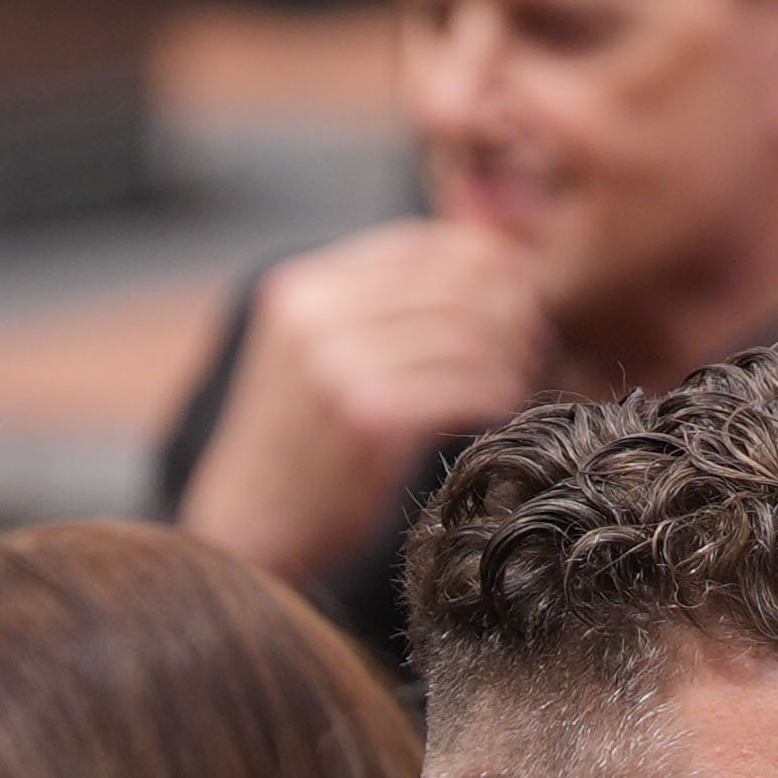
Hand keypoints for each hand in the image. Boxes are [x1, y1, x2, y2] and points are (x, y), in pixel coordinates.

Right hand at [175, 219, 549, 581]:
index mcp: (301, 289)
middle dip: (509, 305)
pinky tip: (503, 404)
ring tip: (520, 373)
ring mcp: (339, 366)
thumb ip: (369, 306)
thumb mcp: (308, 354)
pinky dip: (499, 392)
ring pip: (469, 333)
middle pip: (452, 283)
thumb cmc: (294, 447)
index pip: (418, 245)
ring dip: (512, 352)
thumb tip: (480, 259)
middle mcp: (315, 317)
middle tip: (535, 334)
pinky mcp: (371, 418)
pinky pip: (467, 385)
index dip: (482, 258)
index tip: (516, 286)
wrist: (243, 532)